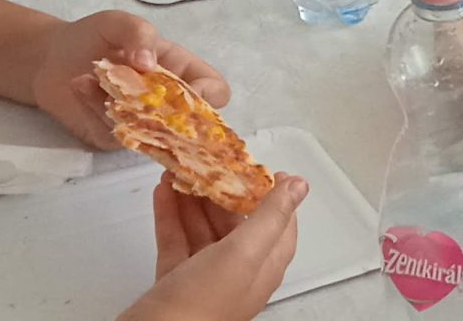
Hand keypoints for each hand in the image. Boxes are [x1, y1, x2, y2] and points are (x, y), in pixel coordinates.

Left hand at [31, 11, 230, 149]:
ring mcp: (141, 124)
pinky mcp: (113, 138)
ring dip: (117, 103)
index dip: (210, 96)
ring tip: (88, 76)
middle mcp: (166, 102)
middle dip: (162, 109)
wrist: (50, 59)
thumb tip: (149, 64)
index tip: (189, 92)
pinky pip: (114, 133)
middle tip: (129, 89)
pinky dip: (95, 109)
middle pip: (188, 123)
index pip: (215, 91)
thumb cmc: (93, 37)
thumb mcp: (116, 22)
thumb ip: (138, 33)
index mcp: (180, 71)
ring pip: (147, 130)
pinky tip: (80, 86)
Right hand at [120, 173, 309, 320]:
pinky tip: (162, 192)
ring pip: (203, 230)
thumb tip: (300, 185)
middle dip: (224, 191)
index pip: (280, 226)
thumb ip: (271, 215)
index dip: (275, 196)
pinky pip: (176, 242)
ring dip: (193, 200)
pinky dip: (170, 216)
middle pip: (237, 224)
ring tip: (180, 170)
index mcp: (263, 267)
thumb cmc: (203, 299)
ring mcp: (204, 277)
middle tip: (210, 161)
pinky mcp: (175, 280)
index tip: (262, 169)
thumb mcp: (244, 252)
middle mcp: (238, 273)